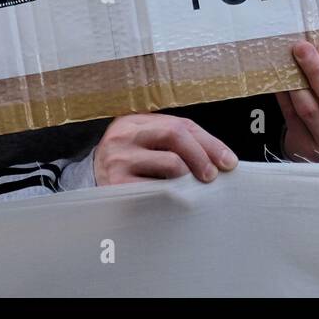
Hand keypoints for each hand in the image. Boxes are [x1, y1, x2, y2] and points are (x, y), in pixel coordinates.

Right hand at [94, 114, 237, 185]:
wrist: (89, 180)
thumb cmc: (129, 160)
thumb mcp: (147, 142)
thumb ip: (177, 141)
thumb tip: (220, 159)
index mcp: (134, 120)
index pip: (181, 125)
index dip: (209, 143)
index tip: (229, 162)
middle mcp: (124, 135)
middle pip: (175, 136)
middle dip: (202, 156)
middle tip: (213, 176)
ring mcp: (119, 160)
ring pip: (171, 165)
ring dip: (187, 179)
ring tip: (187, 186)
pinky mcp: (117, 187)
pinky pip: (158, 191)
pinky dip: (172, 195)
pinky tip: (174, 198)